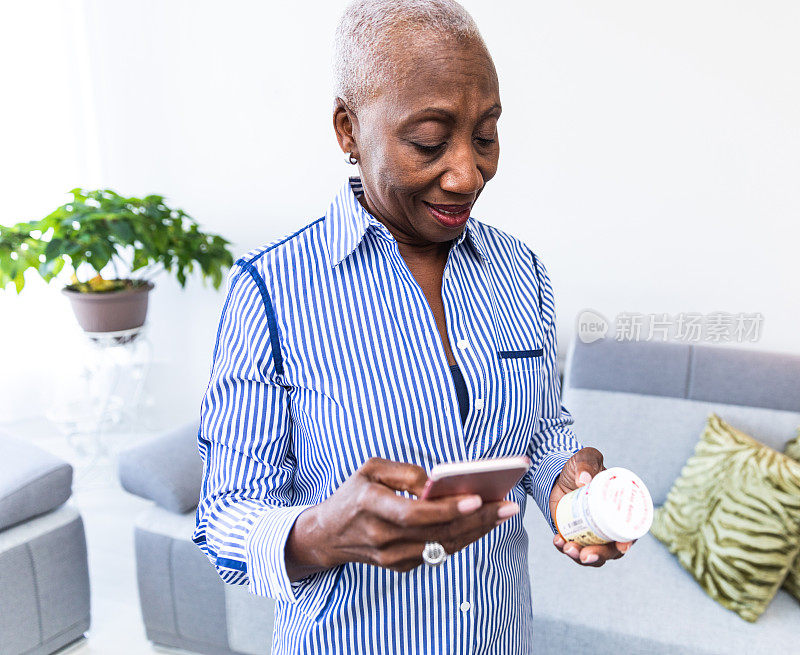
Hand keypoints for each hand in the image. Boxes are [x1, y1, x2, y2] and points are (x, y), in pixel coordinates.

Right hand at [286, 457, 518, 578]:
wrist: (328, 534)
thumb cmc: (354, 494)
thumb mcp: (370, 469)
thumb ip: (405, 473)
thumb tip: (438, 481)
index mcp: (372, 507)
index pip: (415, 514)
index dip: (446, 509)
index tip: (476, 498)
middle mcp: (383, 538)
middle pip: (437, 532)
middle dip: (477, 519)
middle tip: (507, 505)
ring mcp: (392, 557)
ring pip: (443, 546)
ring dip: (477, 530)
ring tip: (503, 512)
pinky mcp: (400, 566)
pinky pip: (437, 552)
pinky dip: (462, 538)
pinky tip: (482, 523)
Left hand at [548, 447, 635, 566]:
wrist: (559, 474)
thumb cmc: (580, 466)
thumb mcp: (585, 459)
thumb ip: (587, 463)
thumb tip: (584, 479)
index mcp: (621, 510)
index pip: (630, 531)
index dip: (627, 542)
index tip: (621, 547)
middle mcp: (610, 527)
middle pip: (611, 550)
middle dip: (599, 556)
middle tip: (585, 554)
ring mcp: (593, 535)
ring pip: (592, 555)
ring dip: (580, 557)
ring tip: (567, 548)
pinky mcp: (577, 536)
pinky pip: (574, 549)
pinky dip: (565, 549)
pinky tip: (557, 541)